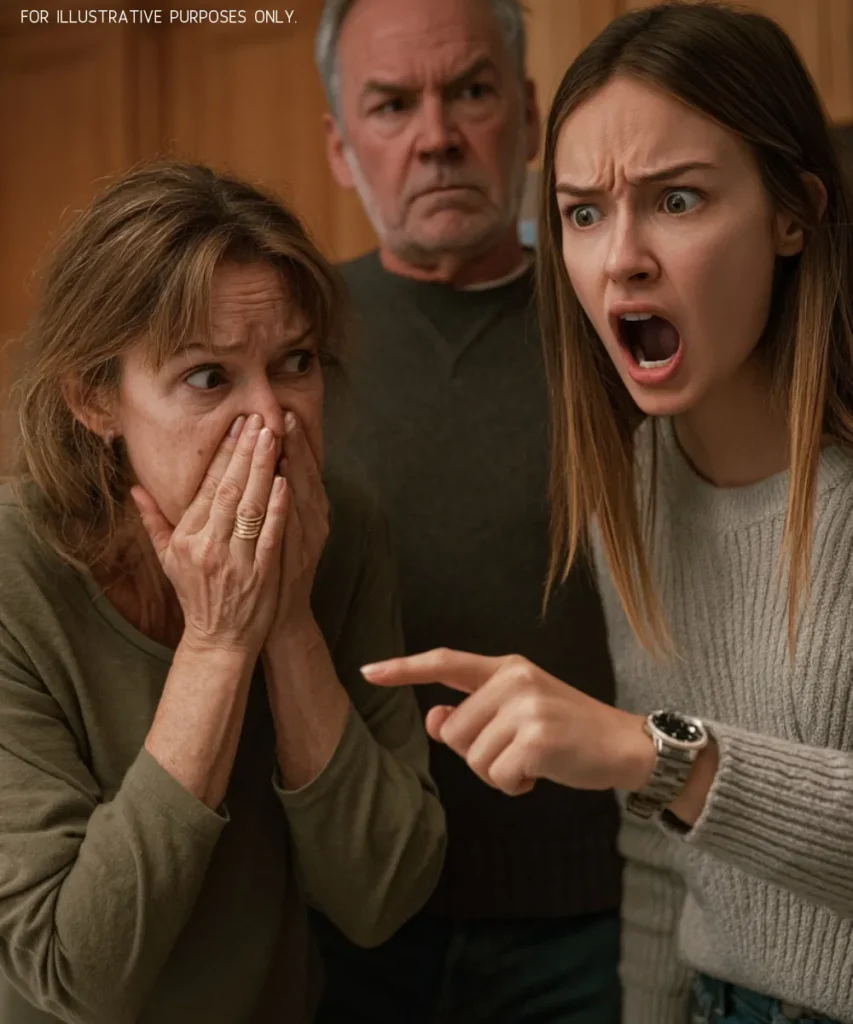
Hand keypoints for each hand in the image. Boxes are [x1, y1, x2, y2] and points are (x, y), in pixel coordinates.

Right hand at [131, 413, 288, 656]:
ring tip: (273, 438)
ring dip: (262, 470)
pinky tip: (285, 481)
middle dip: (244, 452)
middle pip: (228, 490)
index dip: (223, 455)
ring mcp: (235, 561)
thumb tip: (135, 488)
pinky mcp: (260, 575)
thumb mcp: (168, 560)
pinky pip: (270, 535)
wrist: (219, 640)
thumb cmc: (196, 595)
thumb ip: (154, 521)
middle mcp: (207, 547)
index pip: (206, 488)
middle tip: (258, 419)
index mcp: (186, 540)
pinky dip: (278, 508)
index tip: (236, 426)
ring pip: (249, 507)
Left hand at [265, 410, 328, 642]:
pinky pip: (292, 526)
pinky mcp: (296, 559)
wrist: (280, 618)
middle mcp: (313, 522)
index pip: (302, 469)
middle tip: (284, 415)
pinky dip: (288, 505)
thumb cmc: (273, 572)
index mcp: (309, 512)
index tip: (284, 413)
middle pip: (305, 477)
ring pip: (302, 496)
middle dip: (295, 445)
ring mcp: (306, 541)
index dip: (296, 442)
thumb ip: (273, 498)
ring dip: (294, 466)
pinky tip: (283, 483)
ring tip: (284, 438)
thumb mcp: (279, 531)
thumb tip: (266, 467)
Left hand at [361, 648, 654, 796]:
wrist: (625, 746)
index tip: (367, 672)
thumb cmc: (568, 732)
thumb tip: (436, 721)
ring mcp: (526, 706)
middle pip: (454, 731)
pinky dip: (515, 786)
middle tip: (517, 753)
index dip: (403, 668)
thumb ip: (475, 715)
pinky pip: (498, 776)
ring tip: (532, 762)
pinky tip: (541, 774)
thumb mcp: (519, 714)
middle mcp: (513, 679)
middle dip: (478, 755)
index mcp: (507, 668)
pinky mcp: (537, 737)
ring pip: (473, 758)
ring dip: (497, 773)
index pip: (445, 663)